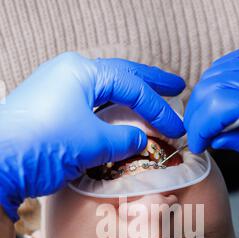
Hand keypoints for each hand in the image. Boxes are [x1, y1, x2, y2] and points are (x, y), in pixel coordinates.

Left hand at [0, 52, 184, 221]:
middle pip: (119, 77)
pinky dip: (109, 114)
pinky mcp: (50, 113)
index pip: (131, 86)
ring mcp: (57, 93)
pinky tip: (119, 119)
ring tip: (151, 101)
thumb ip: (124, 138)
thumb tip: (140, 139)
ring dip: (129, 99)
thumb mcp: (94, 142)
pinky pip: (89, 109)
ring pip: (103, 93)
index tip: (176, 127)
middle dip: (150, 83)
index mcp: (81, 72)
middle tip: (176, 86)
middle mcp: (68, 75)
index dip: (158, 107)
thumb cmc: (44, 145)